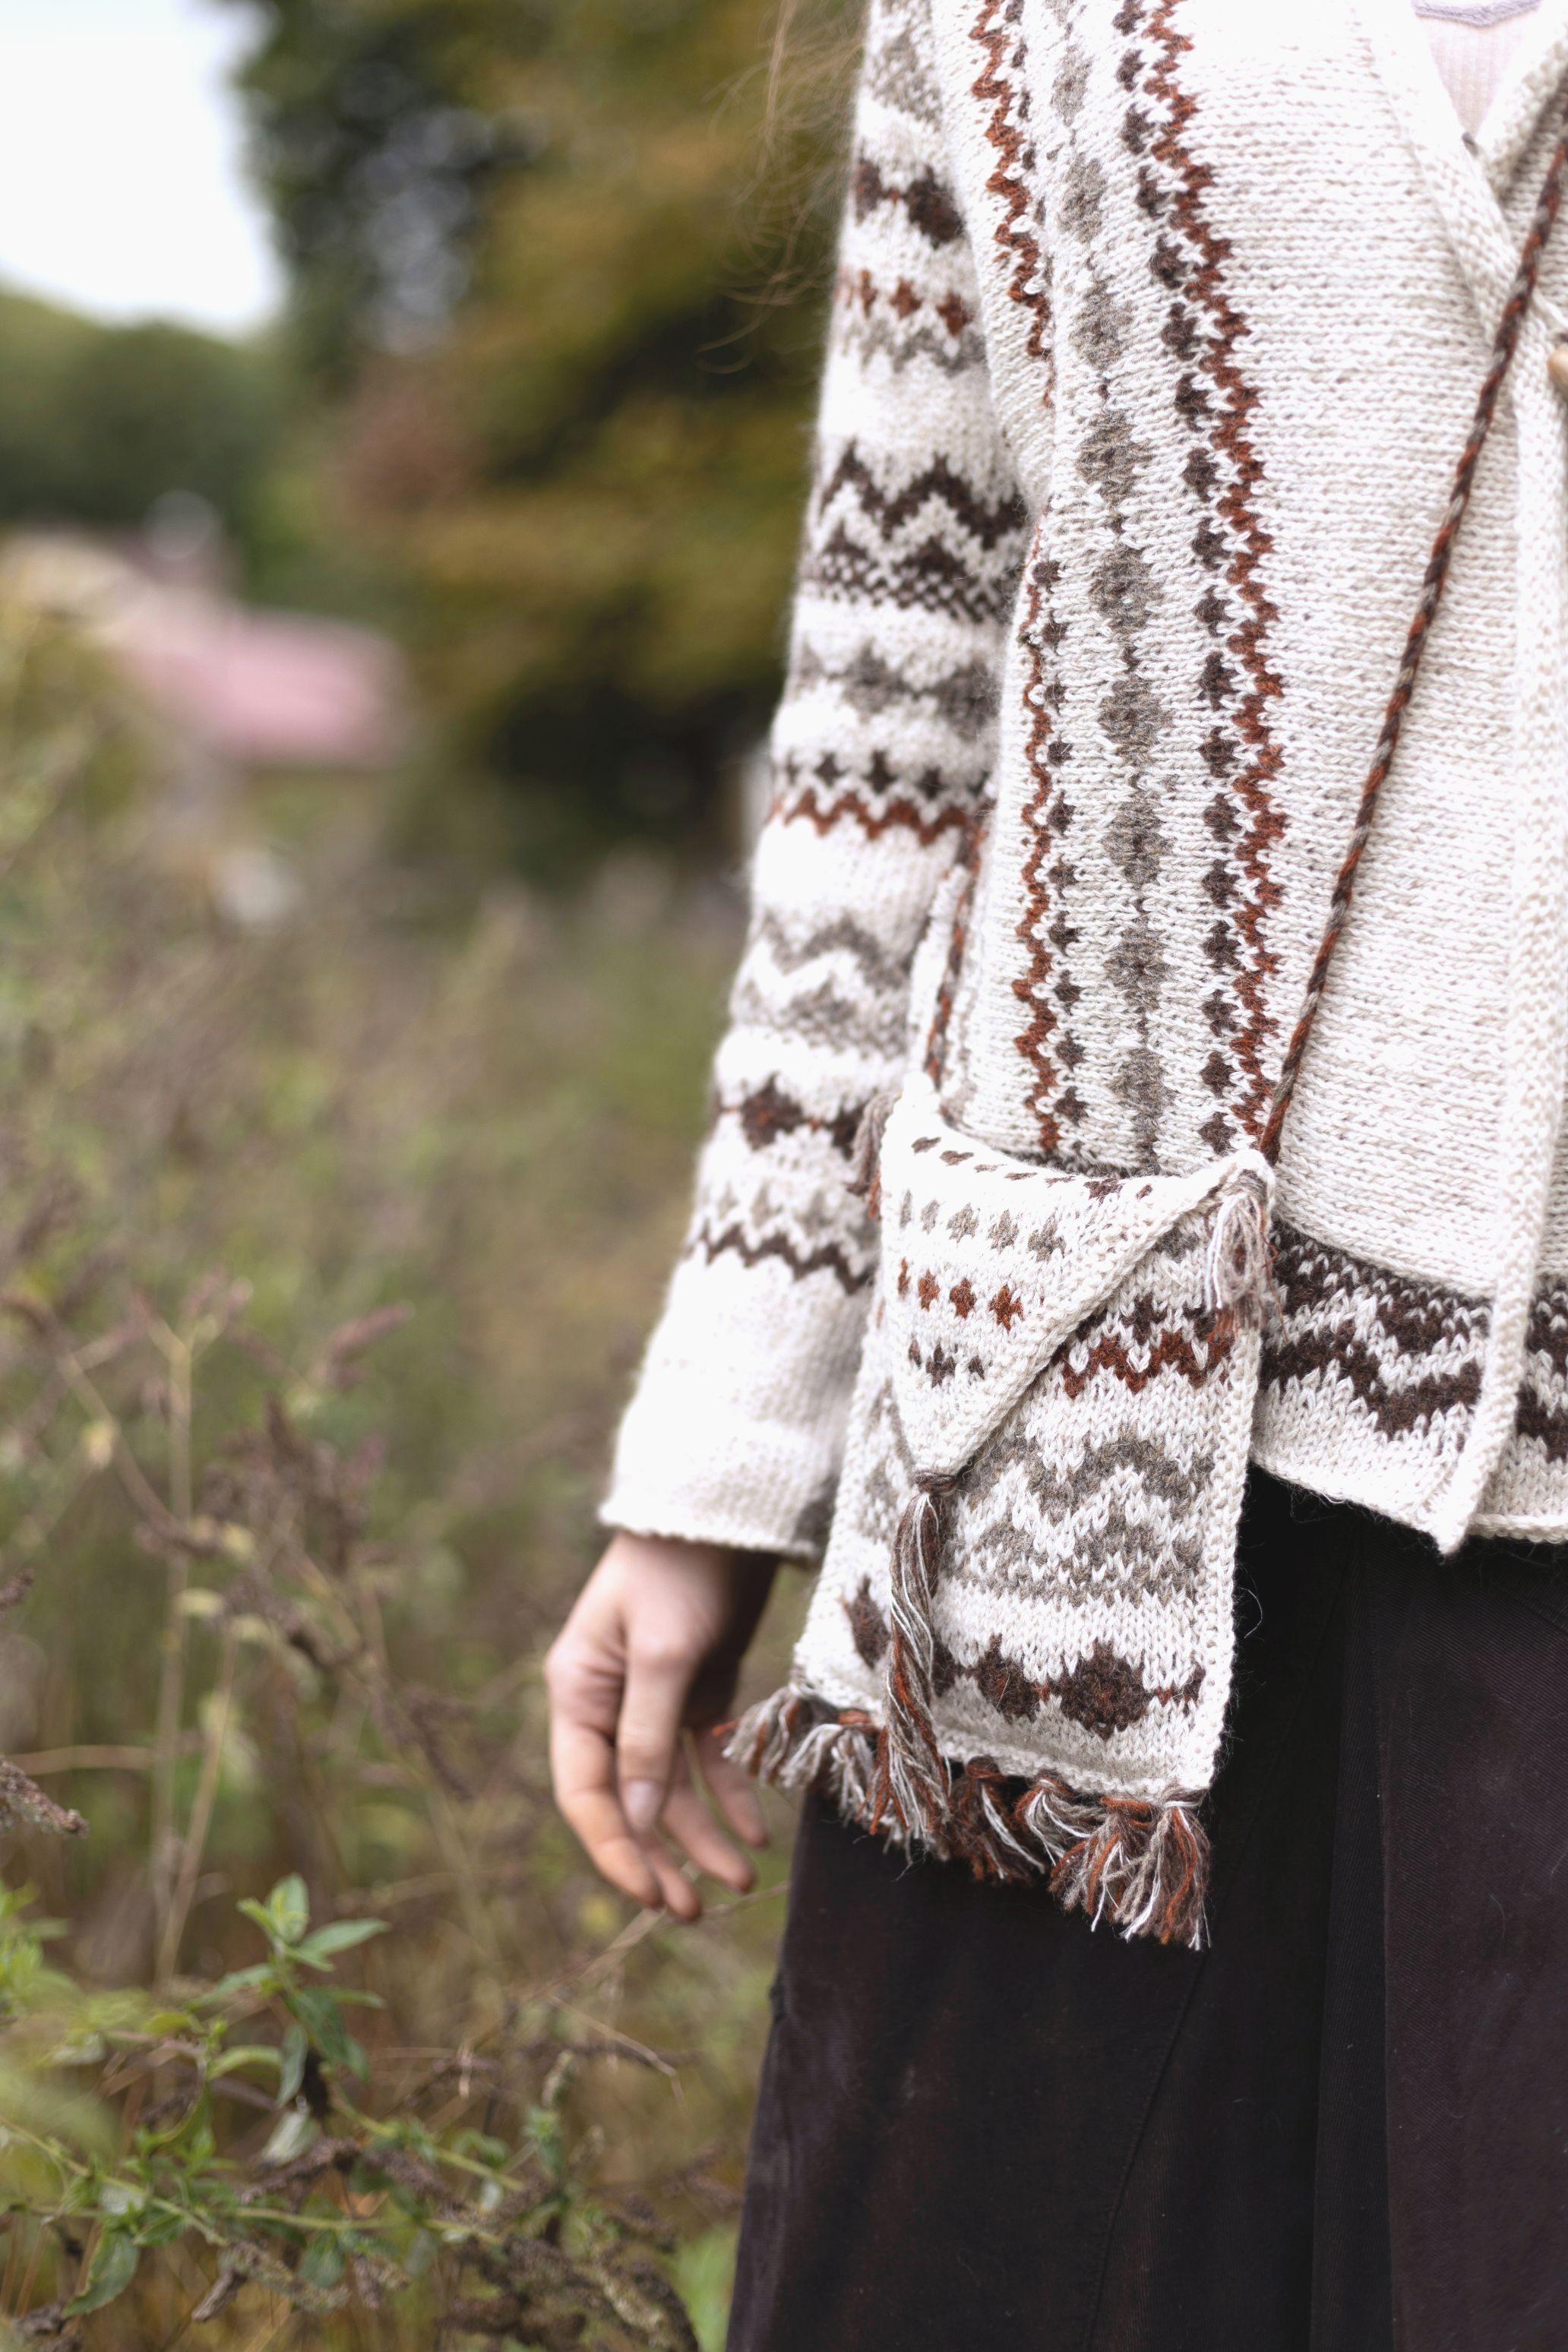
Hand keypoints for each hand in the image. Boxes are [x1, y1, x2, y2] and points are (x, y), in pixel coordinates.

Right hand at [546, 1532, 776, 1919]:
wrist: (728, 1510)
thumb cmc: (680, 1571)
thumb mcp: (663, 1655)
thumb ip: (648, 1736)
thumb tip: (639, 1819)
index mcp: (577, 1693)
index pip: (586, 1793)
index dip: (616, 1848)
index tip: (650, 1895)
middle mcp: (608, 1704)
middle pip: (629, 1801)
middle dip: (660, 1857)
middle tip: (693, 1912)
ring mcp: (654, 1700)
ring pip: (671, 1788)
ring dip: (701, 1835)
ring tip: (741, 1878)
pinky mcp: (699, 1689)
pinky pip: (707, 1759)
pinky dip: (729, 1794)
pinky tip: (757, 1832)